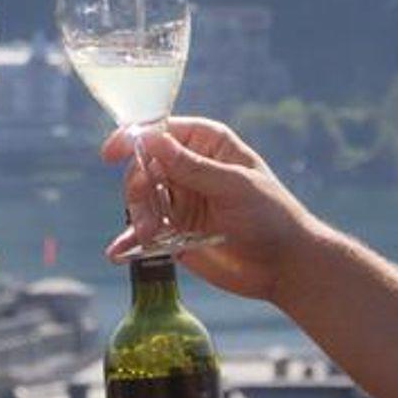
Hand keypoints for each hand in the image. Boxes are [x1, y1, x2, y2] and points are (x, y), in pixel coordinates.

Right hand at [101, 118, 316, 304]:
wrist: (286, 266)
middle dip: (138, 191)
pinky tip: (117, 253)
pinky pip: (144, 232)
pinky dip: (129, 241)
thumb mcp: (234, 187)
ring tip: (150, 238)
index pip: (161, 132)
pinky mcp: (175, 232)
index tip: (111, 153)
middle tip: (147, 218)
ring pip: (140, 199)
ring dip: (138, 217)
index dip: (134, 138)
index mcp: (208, 144)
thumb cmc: (272, 216)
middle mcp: (189, 168)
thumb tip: (152, 140)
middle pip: (143, 168)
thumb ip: (193, 166)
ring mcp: (181, 200)